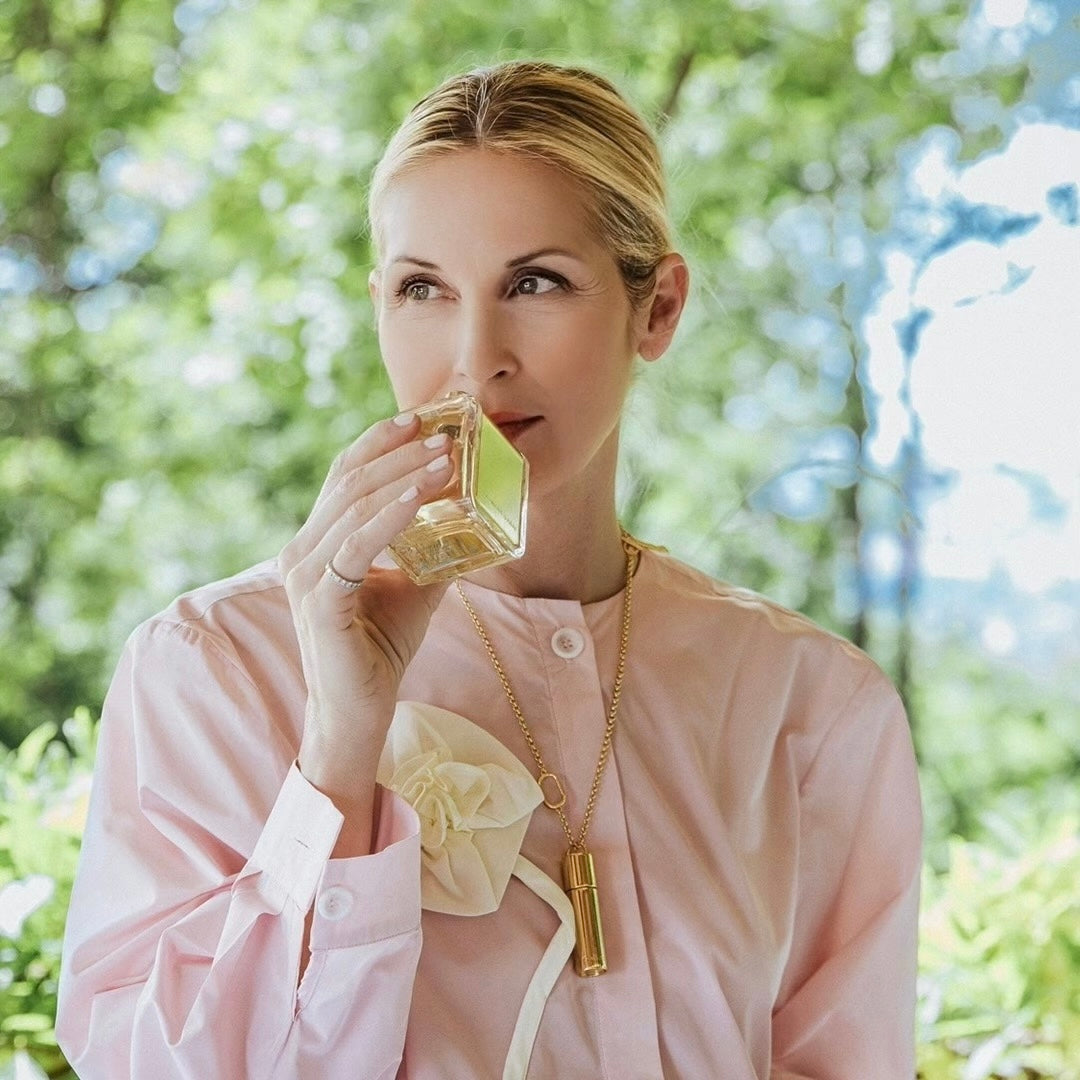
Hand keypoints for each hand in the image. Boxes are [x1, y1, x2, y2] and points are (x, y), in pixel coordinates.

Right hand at [278, 412, 452, 851]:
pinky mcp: (320, 599)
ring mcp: (305, 574)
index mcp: (317, 542)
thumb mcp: (414, 586)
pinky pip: (358, 545)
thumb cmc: (381, 648)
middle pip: (349, 481)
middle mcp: (301, 551)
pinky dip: (391, 516)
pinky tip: (421, 496)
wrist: (358, 710)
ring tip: (445, 458)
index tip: (418, 418)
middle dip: (398, 452)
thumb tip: (474, 515)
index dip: (378, 442)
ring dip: (403, 476)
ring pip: (354, 506)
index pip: (344, 476)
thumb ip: (432, 548)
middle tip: (444, 433)